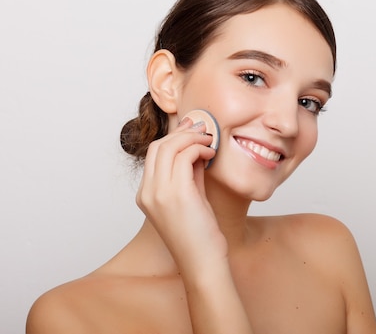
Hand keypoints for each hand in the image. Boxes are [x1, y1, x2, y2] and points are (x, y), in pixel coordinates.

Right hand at [136, 117, 223, 274]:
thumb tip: (198, 150)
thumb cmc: (200, 236)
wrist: (203, 263)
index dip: (174, 137)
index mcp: (146, 195)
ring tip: (210, 142)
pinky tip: (211, 154)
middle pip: (158, 146)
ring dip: (193, 138)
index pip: (153, 154)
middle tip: (204, 130)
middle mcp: (148, 193)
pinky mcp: (177, 194)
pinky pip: (186, 156)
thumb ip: (191, 174)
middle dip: (183, 133)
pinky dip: (200, 149)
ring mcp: (160, 193)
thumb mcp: (192, 198)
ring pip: (170, 147)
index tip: (193, 131)